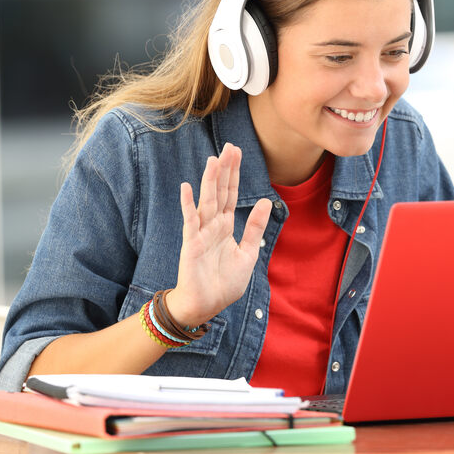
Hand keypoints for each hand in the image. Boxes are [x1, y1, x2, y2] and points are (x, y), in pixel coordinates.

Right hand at [167, 143, 272, 325]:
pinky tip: (187, 187)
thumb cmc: (224, 282)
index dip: (234, 174)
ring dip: (209, 181)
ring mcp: (201, 233)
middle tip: (229, 147)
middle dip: (225, 170)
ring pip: (206, 202)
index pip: (231, 194)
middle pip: (219, 192)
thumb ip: (255, 227)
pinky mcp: (192, 244)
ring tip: (214, 160)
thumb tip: (266, 201)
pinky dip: (188, 204)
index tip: (237, 152)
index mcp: (226, 226)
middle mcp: (213, 225)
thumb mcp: (247, 253)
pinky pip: (190, 221)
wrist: (206, 306)